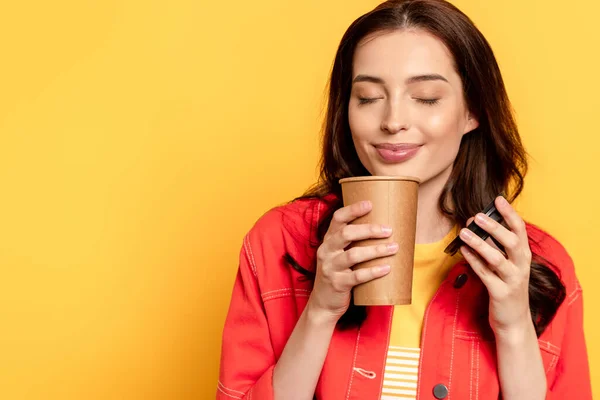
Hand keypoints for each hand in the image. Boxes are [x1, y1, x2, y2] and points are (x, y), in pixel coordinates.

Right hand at [307, 200, 396, 322]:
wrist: (323, 304)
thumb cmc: (338, 274)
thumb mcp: (339, 255)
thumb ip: (353, 243)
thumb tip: (384, 229)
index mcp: (328, 240)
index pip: (337, 219)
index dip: (353, 210)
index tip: (370, 204)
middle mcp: (326, 251)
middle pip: (347, 234)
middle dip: (369, 230)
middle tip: (389, 230)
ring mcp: (330, 268)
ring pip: (353, 255)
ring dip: (376, 250)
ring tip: (394, 248)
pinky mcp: (337, 283)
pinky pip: (357, 276)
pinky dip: (373, 271)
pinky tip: (387, 268)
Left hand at [459, 196, 532, 335]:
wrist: (514, 321)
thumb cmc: (507, 287)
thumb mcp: (508, 265)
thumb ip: (497, 247)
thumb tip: (478, 225)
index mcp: (524, 256)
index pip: (520, 230)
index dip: (510, 214)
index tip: (498, 199)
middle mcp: (521, 266)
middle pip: (510, 242)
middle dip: (494, 227)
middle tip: (477, 216)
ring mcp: (512, 280)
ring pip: (496, 258)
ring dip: (479, 243)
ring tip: (464, 233)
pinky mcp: (500, 293)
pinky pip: (484, 274)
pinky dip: (473, 260)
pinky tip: (463, 250)